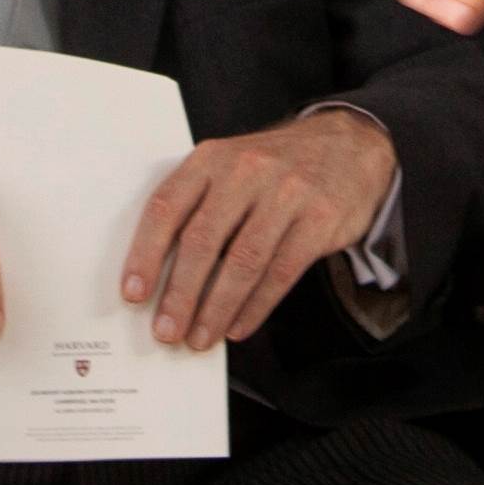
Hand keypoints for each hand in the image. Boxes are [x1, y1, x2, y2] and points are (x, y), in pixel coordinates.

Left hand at [122, 110, 396, 348]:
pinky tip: (238, 327)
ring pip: (242, 262)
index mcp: (213, 157)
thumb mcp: (231, 165)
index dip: (146, 254)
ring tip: (200, 339)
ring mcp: (287, 193)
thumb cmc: (276, 166)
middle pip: (202, 240)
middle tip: (166, 331)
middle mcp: (247, 170)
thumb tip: (160, 273)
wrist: (349, 145)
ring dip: (216, 309)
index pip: (167, 207)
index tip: (134, 294)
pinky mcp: (319, 219)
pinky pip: (281, 272)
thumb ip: (198, 204)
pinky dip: (255, 307)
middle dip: (180, 294)